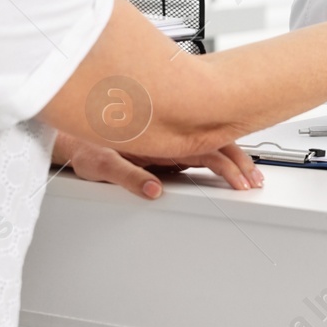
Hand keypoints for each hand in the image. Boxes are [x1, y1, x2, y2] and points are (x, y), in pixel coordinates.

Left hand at [51, 134, 263, 197]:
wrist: (70, 137)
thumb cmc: (82, 148)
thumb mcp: (100, 165)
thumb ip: (127, 176)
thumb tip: (154, 190)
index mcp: (160, 138)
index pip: (205, 150)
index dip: (228, 166)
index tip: (243, 181)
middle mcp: (167, 138)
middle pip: (214, 145)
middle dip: (239, 161)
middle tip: (256, 180)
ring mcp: (167, 143)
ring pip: (208, 145)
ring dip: (231, 159)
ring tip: (249, 175)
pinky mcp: (163, 150)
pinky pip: (196, 151)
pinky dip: (216, 160)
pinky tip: (227, 168)